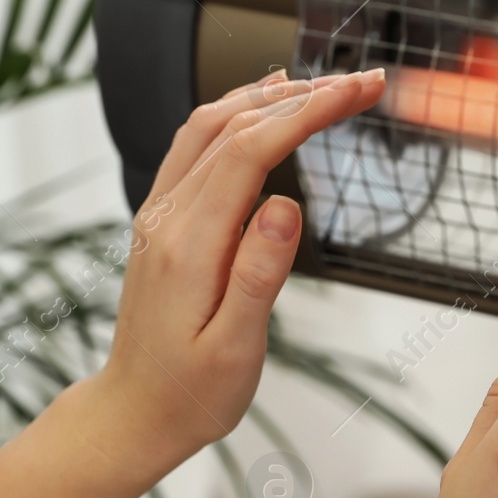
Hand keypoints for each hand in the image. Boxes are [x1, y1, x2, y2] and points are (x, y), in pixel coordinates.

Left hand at [92, 68, 386, 468]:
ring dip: (268, 96)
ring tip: (325, 83)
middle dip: (303, 95)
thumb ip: (259, 274)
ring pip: (209, 126)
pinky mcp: (162, 221)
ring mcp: (159, 215)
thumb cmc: (191, 393)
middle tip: (364, 83)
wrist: (134, 414)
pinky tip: (262, 106)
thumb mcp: (235, 349)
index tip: (359, 91)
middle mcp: (167, 218)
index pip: (251, 150)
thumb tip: (285, 205)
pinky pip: (195, 146)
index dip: (308, 111)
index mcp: (190, 245)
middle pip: (234, 126)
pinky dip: (236, 114)